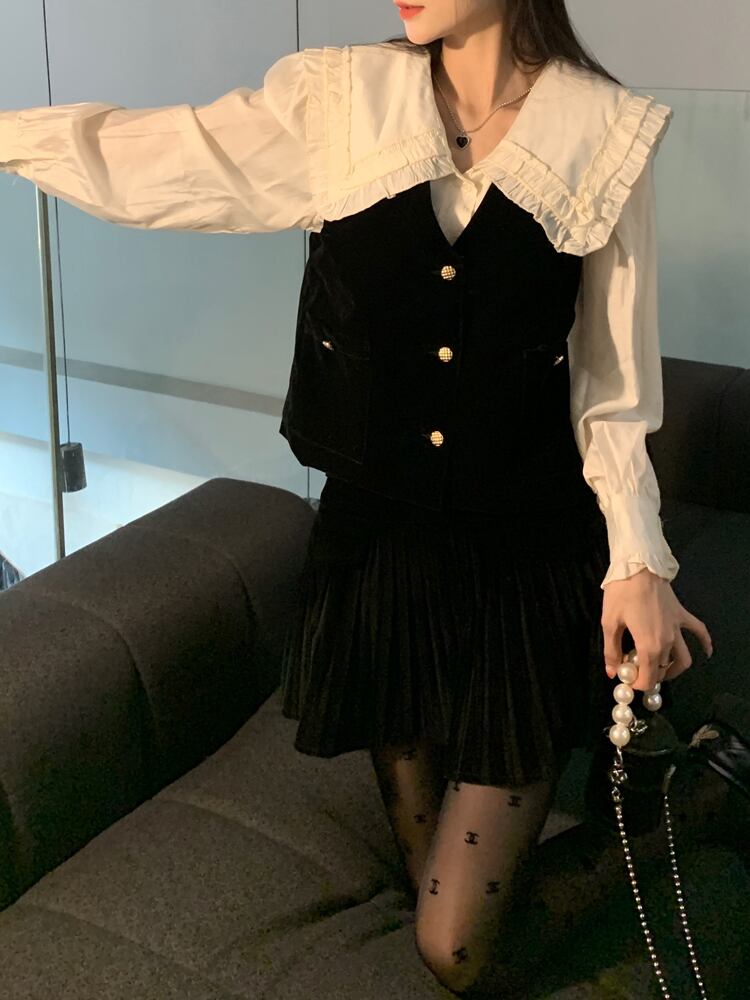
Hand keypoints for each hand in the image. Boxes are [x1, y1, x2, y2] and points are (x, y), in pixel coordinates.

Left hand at [601, 567, 712, 691]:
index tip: (626, 679)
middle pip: (663, 669)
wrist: (638, 565)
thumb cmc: (621, 594)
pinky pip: (699, 631)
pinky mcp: (682, 615)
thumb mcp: (609, 623)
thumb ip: (611, 651)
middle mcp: (668, 641)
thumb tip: (611, 672)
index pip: (648, 678)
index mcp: (650, 646)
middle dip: (649, 675)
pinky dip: (705, 643)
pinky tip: (707, 652)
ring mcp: (678, 628)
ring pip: (683, 658)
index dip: (637, 684)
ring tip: (659, 669)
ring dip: (673, 669)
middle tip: (634, 670)